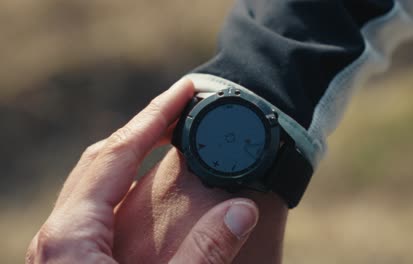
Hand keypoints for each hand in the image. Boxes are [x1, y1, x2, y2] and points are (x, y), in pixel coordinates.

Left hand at [26, 79, 259, 263]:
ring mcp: (65, 245)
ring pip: (98, 179)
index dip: (157, 116)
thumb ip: (203, 257)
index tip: (187, 88)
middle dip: (146, 126)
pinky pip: (101, 203)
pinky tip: (150, 186)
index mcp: (73, 234)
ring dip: (135, 151)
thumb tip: (241, 212)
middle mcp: (62, 232)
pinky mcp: (75, 259)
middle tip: (182, 107)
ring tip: (170, 135)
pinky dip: (128, 182)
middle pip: (104, 157)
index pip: (118, 152)